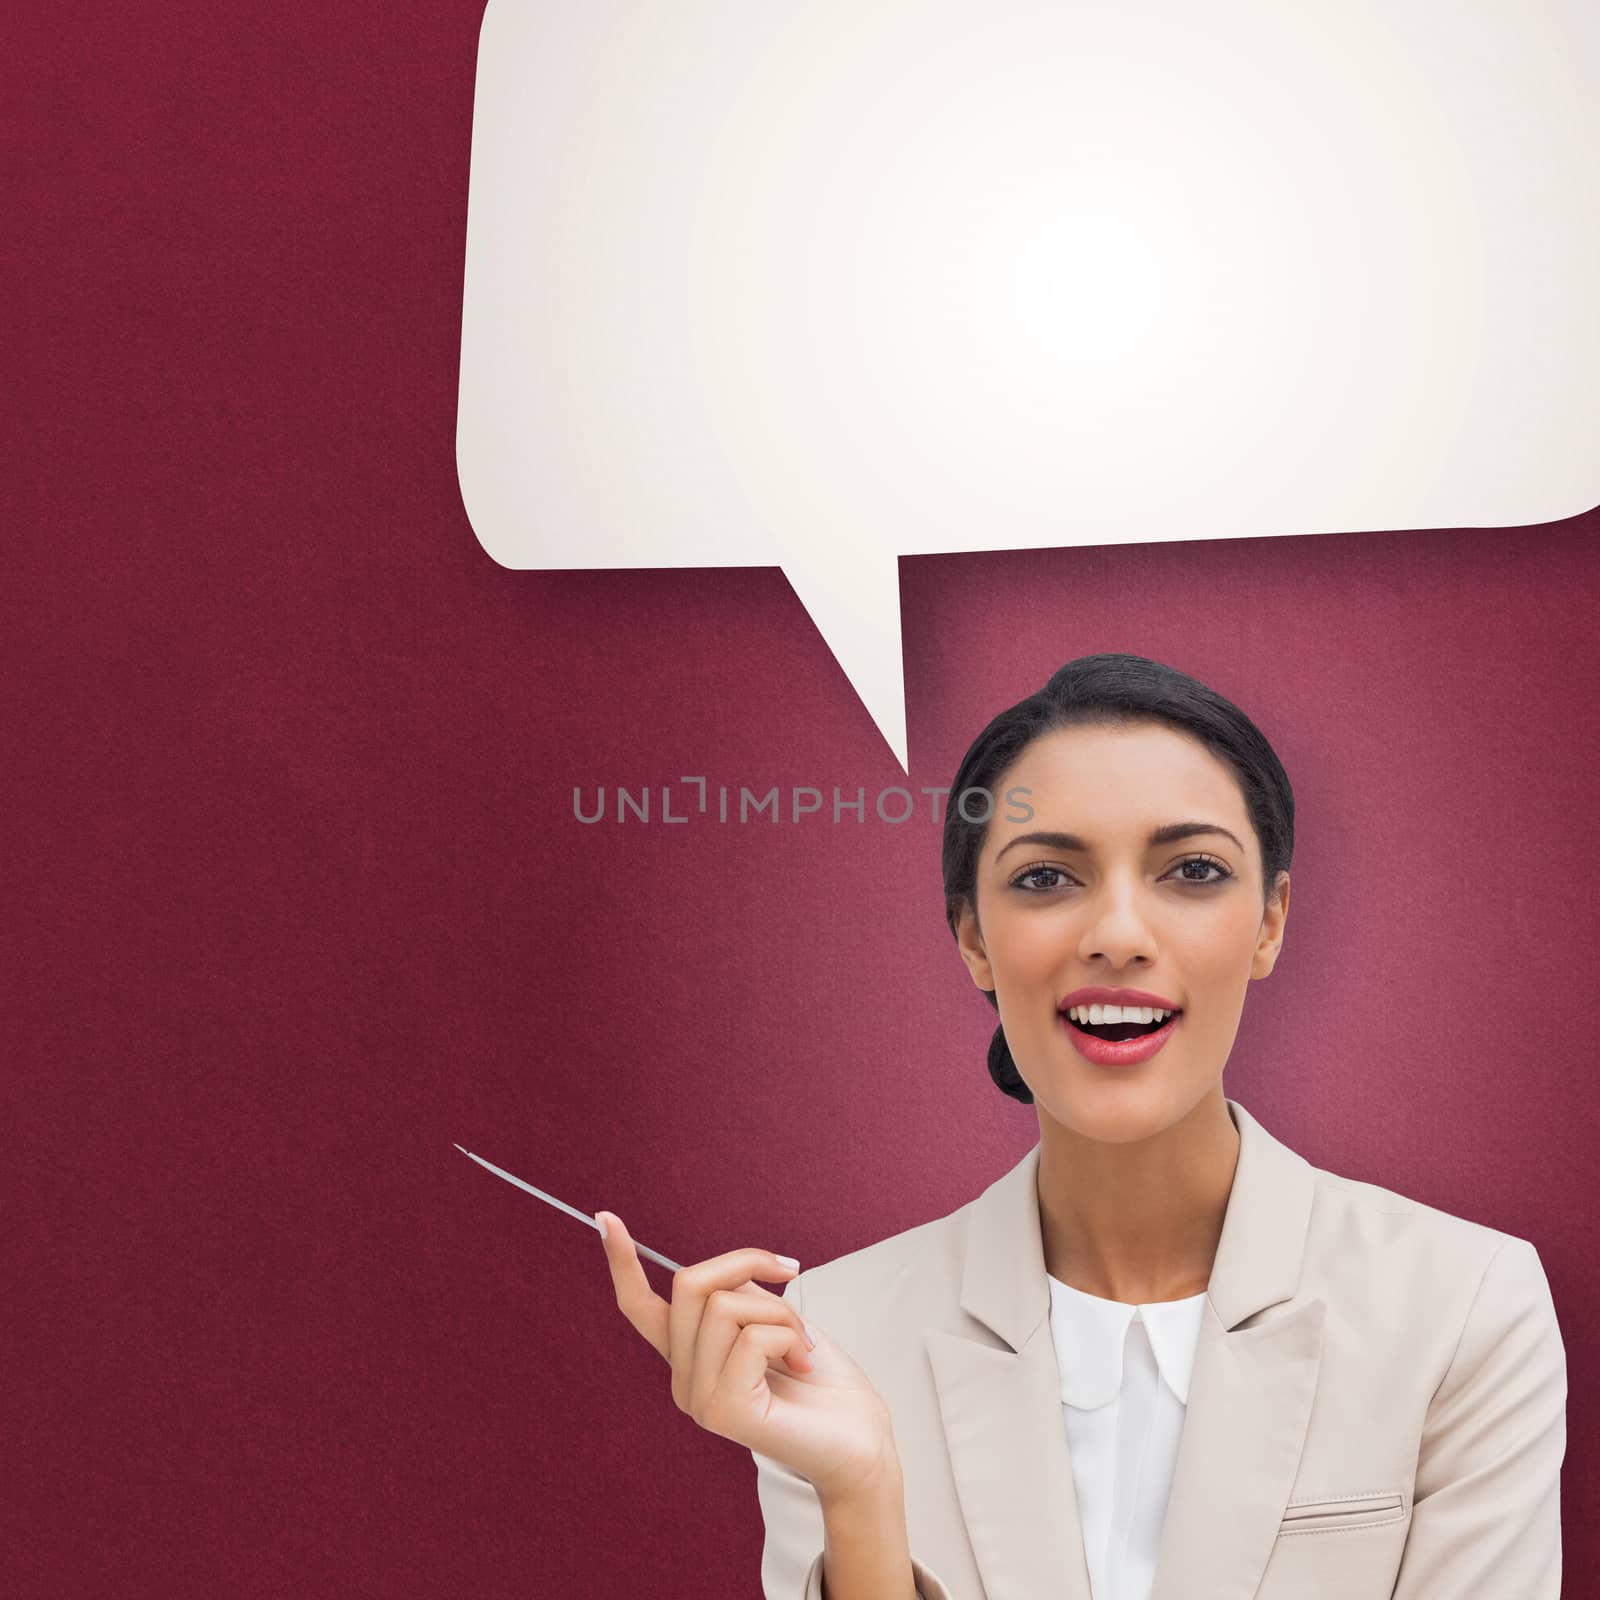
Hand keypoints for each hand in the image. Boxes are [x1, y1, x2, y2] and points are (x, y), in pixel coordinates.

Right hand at [597, 1211, 899, 1501]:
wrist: (860, 1441)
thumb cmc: (821, 1379)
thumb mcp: (773, 1319)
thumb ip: (737, 1295)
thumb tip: (723, 1271)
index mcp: (690, 1356)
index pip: (641, 1306)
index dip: (622, 1260)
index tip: (605, 1216)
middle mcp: (683, 1379)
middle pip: (689, 1283)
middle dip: (747, 1262)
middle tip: (791, 1273)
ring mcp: (699, 1399)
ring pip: (724, 1305)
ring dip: (782, 1311)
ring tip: (802, 1344)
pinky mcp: (725, 1412)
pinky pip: (751, 1337)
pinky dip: (789, 1336)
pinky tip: (802, 1364)